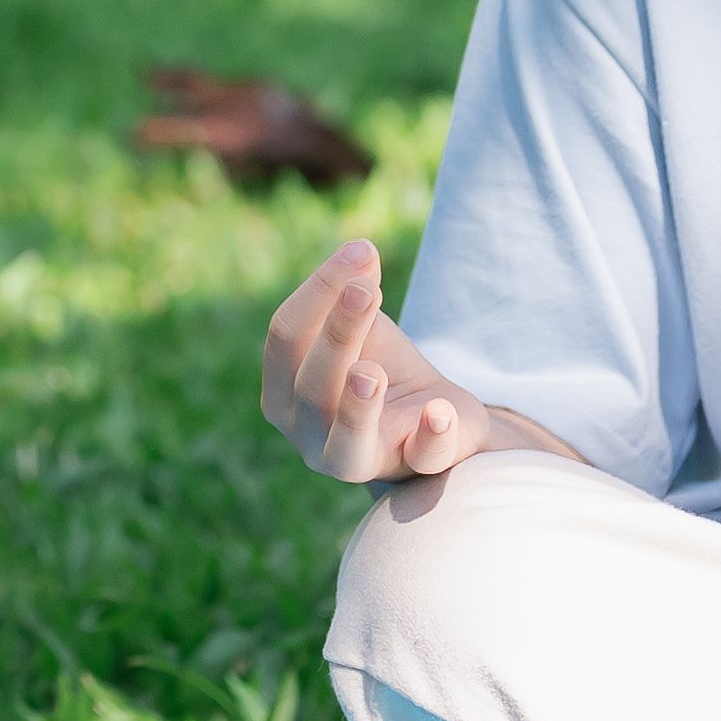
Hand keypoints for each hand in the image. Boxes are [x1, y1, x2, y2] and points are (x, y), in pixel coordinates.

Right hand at [260, 238, 542, 484]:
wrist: (436, 414)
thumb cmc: (381, 367)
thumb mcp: (363, 326)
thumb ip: (353, 292)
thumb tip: (359, 253)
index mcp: (281, 393)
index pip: (284, 339)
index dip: (318, 293)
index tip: (359, 252)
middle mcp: (306, 435)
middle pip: (311, 385)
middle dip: (338, 333)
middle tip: (367, 290)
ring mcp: (356, 461)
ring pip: (347, 441)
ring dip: (358, 406)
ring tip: (371, 374)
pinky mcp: (414, 468)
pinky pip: (422, 458)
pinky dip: (431, 435)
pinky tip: (439, 411)